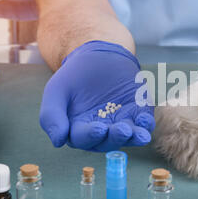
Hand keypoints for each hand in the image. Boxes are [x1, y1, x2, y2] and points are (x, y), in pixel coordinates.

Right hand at [40, 41, 154, 151]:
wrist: (96, 56)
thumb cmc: (73, 77)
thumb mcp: (56, 91)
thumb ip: (52, 116)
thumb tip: (58, 142)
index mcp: (79, 130)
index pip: (84, 138)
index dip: (91, 135)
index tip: (98, 128)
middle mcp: (102, 131)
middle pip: (109, 140)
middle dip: (116, 136)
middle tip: (122, 130)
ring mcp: (121, 122)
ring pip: (128, 135)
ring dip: (135, 136)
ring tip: (140, 135)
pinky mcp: (137, 112)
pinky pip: (143, 121)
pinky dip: (146, 123)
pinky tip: (146, 121)